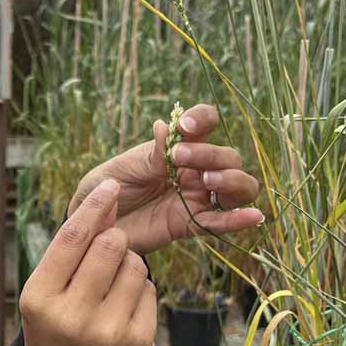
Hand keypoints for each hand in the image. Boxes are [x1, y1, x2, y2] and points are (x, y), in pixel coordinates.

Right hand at [20, 179, 156, 345]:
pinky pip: (149, 289)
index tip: (111, 185)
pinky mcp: (139, 341)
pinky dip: (138, 290)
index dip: (94, 206)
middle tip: (107, 248)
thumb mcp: (42, 295)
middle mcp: (73, 316)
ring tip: (110, 288)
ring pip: (135, 264)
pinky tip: (121, 309)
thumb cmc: (53, 333)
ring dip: (127, 265)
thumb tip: (105, 203)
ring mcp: (109, 331)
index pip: (72, 238)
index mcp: (40, 299)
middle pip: (110, 245)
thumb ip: (68, 254)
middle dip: (113, 238)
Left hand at [66, 104, 263, 253]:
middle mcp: (195, 171)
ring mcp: (196, 198)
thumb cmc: (105, 188)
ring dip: (231, 180)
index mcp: (178, 147)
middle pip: (227, 157)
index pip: (206, 124)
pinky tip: (254, 216)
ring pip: (237, 187)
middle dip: (209, 154)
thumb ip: (149, 154)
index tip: (184, 126)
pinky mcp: (191, 225)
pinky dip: (239, 220)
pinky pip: (220, 223)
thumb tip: (163, 127)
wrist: (92, 224)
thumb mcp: (124, 167)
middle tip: (177, 158)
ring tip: (207, 182)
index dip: (203, 120)